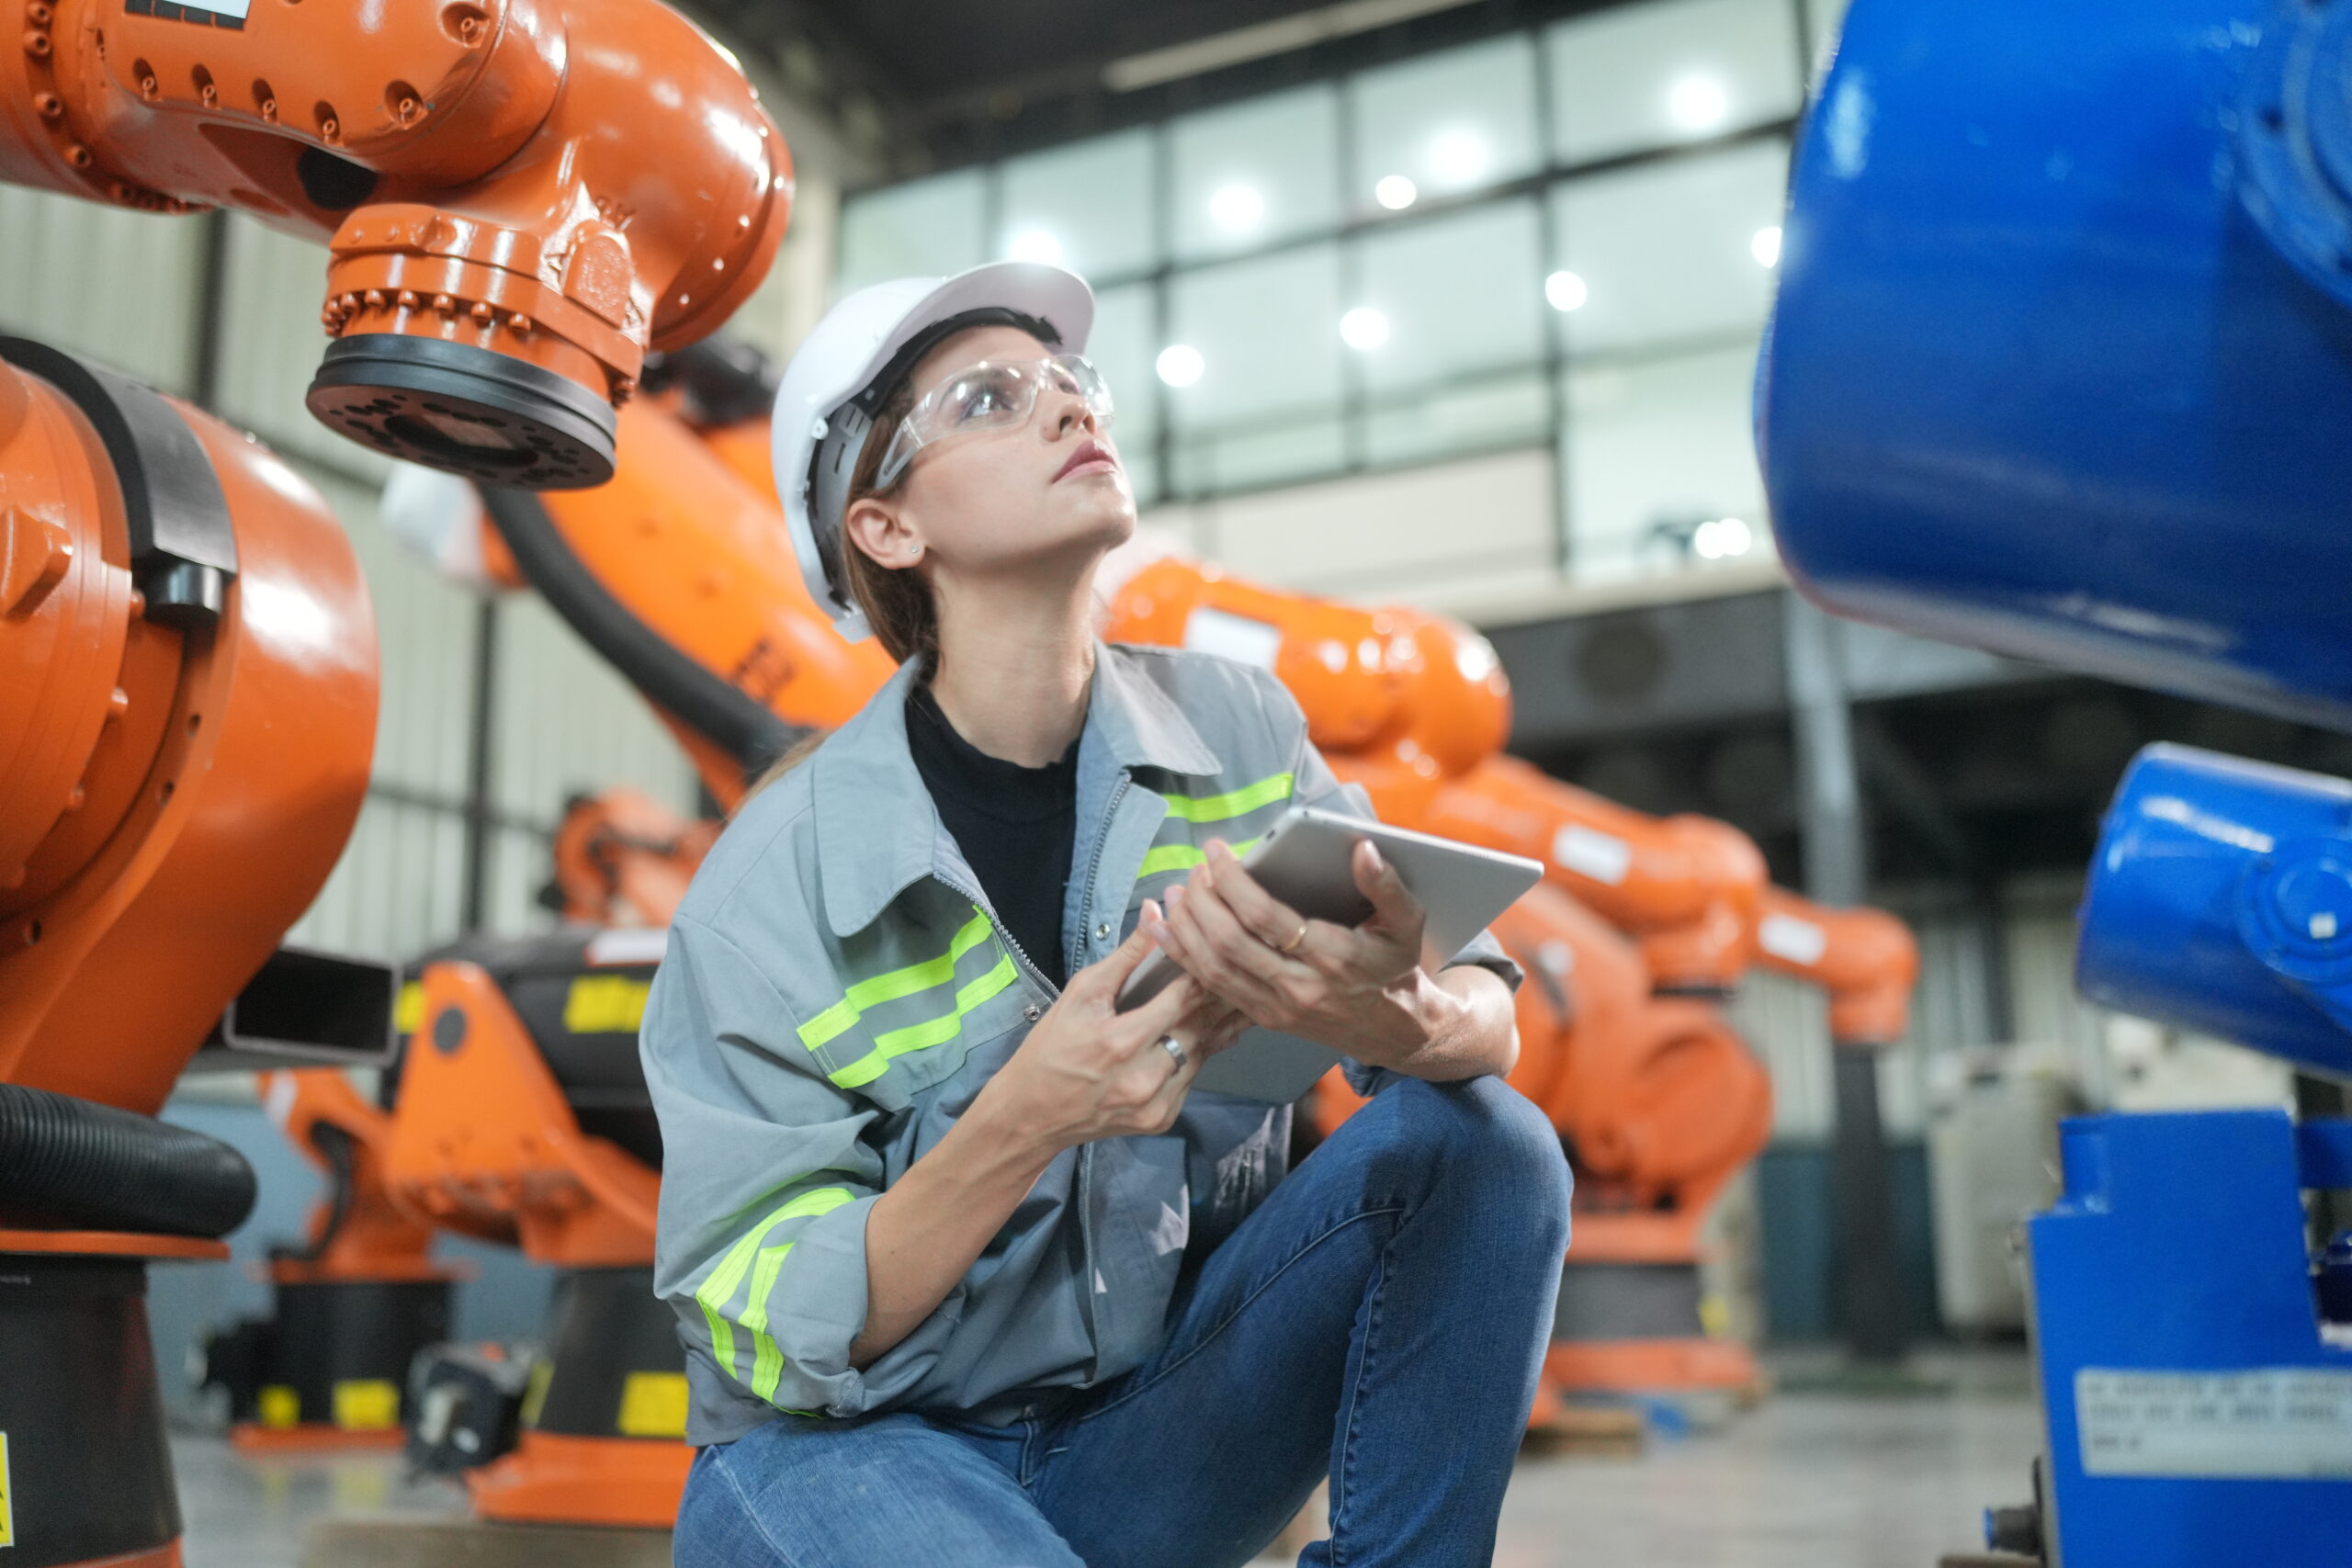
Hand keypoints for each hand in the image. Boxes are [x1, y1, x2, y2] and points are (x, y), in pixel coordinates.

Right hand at [976, 914, 1246, 1154]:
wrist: (1032, 1113)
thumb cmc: (1051, 1046)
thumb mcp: (1081, 994)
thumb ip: (1126, 956)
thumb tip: (1156, 912)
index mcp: (1121, 1042)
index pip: (1181, 1000)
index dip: (1202, 974)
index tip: (1216, 952)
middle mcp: (1143, 1078)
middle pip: (1199, 1029)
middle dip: (1217, 998)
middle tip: (1238, 971)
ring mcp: (1154, 1105)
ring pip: (1202, 1055)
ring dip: (1215, 1026)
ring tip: (1234, 997)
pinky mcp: (1160, 1120)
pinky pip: (1191, 1079)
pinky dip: (1199, 1055)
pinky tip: (1211, 1031)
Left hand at [1142, 837, 1451, 1066]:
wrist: (1392, 1029)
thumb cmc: (1395, 967)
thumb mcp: (1407, 924)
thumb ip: (1387, 885)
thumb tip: (1362, 849)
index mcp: (1332, 958)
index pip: (1265, 918)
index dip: (1232, 881)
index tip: (1215, 851)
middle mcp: (1298, 986)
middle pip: (1229, 943)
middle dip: (1202, 900)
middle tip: (1195, 869)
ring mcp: (1275, 1007)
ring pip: (1212, 968)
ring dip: (1185, 927)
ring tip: (1175, 891)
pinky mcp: (1261, 1016)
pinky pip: (1210, 987)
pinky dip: (1182, 956)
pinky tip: (1165, 929)